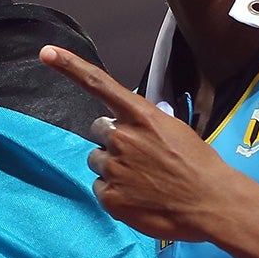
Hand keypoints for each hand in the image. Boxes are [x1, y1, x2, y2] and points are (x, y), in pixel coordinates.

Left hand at [39, 45, 247, 242]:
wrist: (211, 204)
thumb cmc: (199, 167)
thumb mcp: (176, 131)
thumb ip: (147, 123)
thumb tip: (131, 124)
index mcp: (141, 116)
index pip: (99, 84)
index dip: (70, 67)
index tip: (47, 53)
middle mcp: (122, 137)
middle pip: (98, 130)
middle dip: (112, 139)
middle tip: (139, 155)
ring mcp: (113, 167)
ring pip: (97, 160)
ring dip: (112, 166)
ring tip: (143, 178)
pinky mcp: (109, 196)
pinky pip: (99, 187)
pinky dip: (114, 192)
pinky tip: (138, 196)